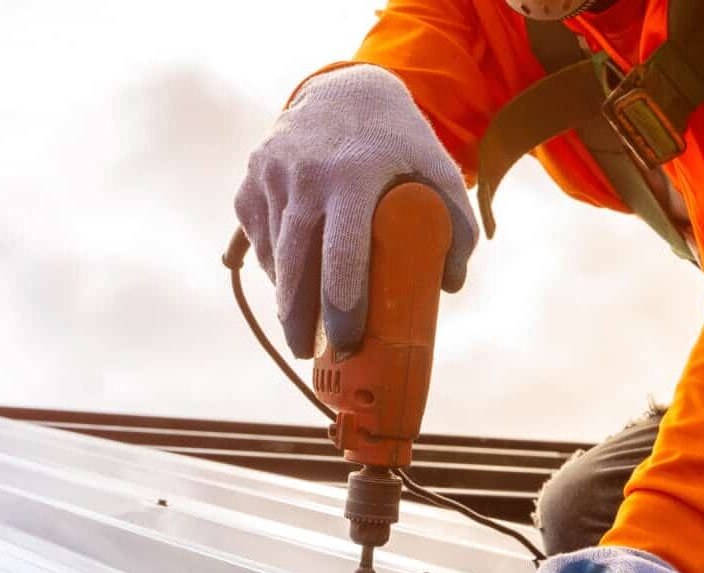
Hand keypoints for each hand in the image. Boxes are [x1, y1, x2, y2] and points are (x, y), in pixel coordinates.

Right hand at [234, 64, 477, 358]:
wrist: (341, 90)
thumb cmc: (394, 141)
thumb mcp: (435, 168)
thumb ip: (455, 223)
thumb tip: (448, 285)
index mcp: (354, 177)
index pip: (341, 257)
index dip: (341, 309)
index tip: (345, 342)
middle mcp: (305, 177)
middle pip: (296, 270)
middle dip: (298, 321)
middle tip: (308, 352)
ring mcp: (270, 180)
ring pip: (275, 260)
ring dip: (287, 296)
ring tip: (304, 316)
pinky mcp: (249, 186)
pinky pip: (258, 243)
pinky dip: (274, 266)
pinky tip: (290, 276)